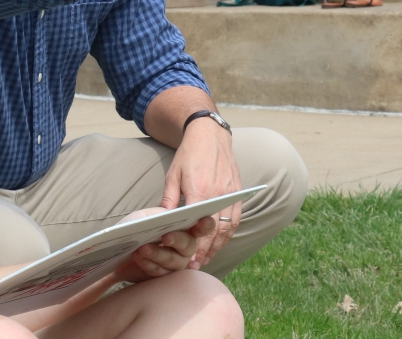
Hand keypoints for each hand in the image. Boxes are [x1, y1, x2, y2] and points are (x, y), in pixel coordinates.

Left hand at [112, 209, 214, 282]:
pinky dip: (148, 263)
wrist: (118, 247)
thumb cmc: (135, 228)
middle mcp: (184, 247)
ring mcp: (175, 263)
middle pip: (189, 245)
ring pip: (173, 260)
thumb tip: (170, 216)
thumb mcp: (145, 217)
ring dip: (157, 253)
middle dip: (178, 240)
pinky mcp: (163, 276)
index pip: (201, 227)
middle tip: (165, 236)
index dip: (206, 225)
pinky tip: (138, 256)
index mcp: (183, 228)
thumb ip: (160, 216)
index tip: (203, 220)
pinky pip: (160, 272)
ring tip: (142, 248)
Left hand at [160, 123, 242, 268]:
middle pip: (214, 231)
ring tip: (207, 259)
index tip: (187, 260)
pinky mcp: (238, 192)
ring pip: (227, 228)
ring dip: (218, 246)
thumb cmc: (188, 154)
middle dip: (206, 251)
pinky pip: (235, 219)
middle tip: (195, 266)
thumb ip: (169, 199)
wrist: (210, 135)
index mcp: (200, 190)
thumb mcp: (172, 175)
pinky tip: (219, 243)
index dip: (194, 245)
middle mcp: (219, 194)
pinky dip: (228, 234)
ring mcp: (231, 194)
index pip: (198, 225)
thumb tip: (163, 222)